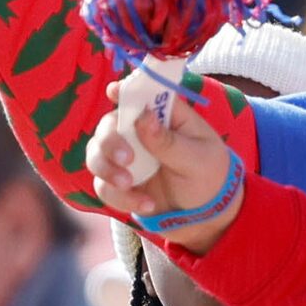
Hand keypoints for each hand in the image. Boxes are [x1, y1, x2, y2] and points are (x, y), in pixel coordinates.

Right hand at [88, 68, 241, 251]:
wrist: (207, 215)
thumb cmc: (209, 176)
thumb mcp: (198, 159)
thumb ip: (169, 141)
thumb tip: (144, 116)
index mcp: (165, 116)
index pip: (142, 96)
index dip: (124, 90)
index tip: (113, 92)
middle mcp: (140, 132)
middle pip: (109, 125)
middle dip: (110, 141)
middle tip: (125, 159)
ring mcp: (126, 158)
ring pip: (96, 155)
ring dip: (107, 170)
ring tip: (130, 185)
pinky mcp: (119, 183)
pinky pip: (103, 186)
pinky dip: (120, 197)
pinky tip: (147, 205)